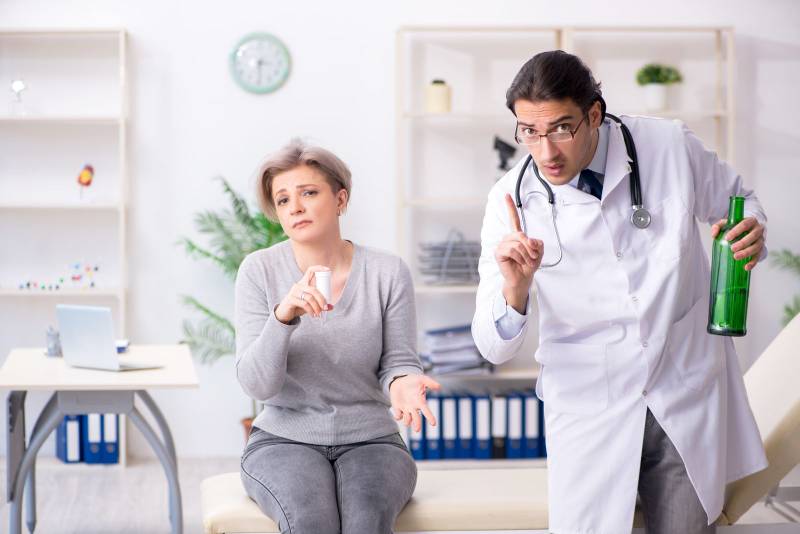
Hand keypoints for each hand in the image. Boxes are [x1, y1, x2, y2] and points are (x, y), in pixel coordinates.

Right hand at [274, 265, 332, 323]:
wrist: (285, 313)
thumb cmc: (299, 306)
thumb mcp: (310, 304)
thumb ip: (319, 304)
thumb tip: (331, 307)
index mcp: (304, 283)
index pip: (310, 270)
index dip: (319, 268)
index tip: (328, 270)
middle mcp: (298, 285)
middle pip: (313, 289)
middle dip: (321, 299)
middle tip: (325, 307)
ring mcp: (294, 292)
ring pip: (309, 298)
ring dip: (316, 307)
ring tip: (318, 313)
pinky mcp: (290, 299)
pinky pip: (304, 304)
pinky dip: (311, 310)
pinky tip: (313, 315)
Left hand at [389, 374, 441, 432]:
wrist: (400, 380)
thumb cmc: (413, 381)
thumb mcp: (422, 379)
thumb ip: (430, 383)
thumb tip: (439, 387)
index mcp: (420, 402)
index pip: (427, 411)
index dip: (430, 417)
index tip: (433, 423)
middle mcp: (413, 408)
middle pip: (416, 420)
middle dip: (417, 425)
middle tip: (417, 429)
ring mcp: (405, 409)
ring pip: (407, 420)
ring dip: (407, 420)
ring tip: (407, 417)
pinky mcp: (397, 408)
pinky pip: (398, 416)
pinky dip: (398, 416)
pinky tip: (398, 413)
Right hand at [496, 194, 541, 311]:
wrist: (523, 279)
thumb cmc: (529, 265)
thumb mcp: (539, 252)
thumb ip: (537, 243)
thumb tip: (528, 240)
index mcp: (517, 236)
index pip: (513, 219)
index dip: (510, 207)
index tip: (506, 195)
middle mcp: (508, 238)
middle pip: (521, 234)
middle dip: (530, 247)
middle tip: (532, 257)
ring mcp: (502, 245)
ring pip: (518, 243)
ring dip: (526, 255)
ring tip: (526, 262)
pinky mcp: (499, 253)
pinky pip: (512, 250)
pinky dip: (519, 257)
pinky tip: (518, 263)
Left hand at [711, 216, 764, 270]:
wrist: (747, 231)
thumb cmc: (735, 227)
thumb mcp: (726, 224)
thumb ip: (718, 226)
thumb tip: (714, 235)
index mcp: (750, 221)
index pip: (745, 224)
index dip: (737, 231)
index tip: (727, 238)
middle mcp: (758, 230)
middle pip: (753, 235)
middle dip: (743, 243)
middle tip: (732, 249)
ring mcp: (761, 240)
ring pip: (757, 246)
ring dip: (747, 252)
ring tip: (736, 257)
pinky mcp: (761, 249)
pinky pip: (758, 256)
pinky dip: (753, 262)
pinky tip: (746, 267)